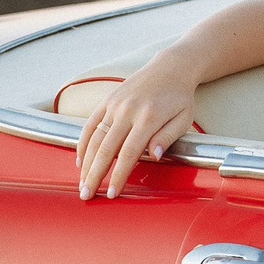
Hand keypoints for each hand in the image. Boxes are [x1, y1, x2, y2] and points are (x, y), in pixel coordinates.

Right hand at [74, 57, 200, 199]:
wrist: (170, 68)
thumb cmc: (179, 98)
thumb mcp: (184, 119)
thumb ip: (167, 137)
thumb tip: (153, 157)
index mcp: (148, 117)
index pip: (128, 153)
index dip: (118, 175)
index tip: (111, 194)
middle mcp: (127, 110)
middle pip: (105, 149)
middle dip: (94, 175)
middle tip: (86, 195)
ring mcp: (114, 104)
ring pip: (94, 138)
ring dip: (85, 163)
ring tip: (82, 183)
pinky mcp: (107, 100)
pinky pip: (89, 124)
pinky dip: (82, 143)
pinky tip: (79, 161)